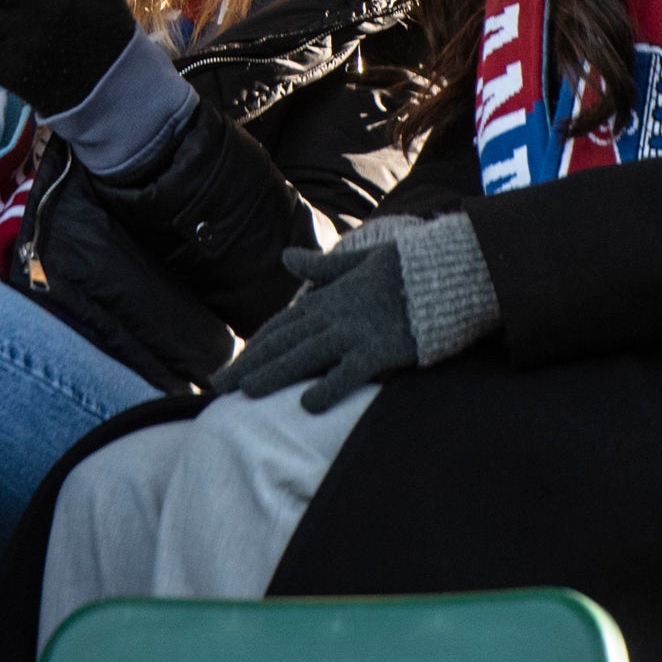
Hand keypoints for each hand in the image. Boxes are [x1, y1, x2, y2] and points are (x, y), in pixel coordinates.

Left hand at [218, 243, 418, 410]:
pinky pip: (350, 371)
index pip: (279, 327)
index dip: (252, 349)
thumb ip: (320, 266)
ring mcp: (355, 331)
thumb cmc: (403, 269)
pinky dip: (328, 387)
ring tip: (245, 394)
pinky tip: (308, 405)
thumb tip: (286, 256)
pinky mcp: (381, 348)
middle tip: (217, 388)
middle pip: (282, 343)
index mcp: (326, 298)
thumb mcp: (356, 262)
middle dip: (247, 366)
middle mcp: (333, 315)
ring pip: (305, 355)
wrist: (445, 269)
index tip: (229, 369)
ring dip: (274, 374)